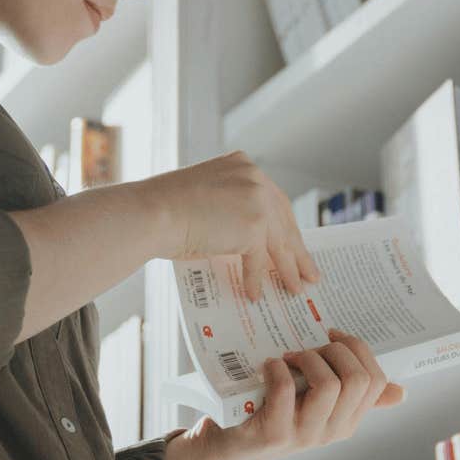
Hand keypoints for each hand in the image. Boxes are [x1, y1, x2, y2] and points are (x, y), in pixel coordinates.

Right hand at [135, 151, 320, 299]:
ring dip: (288, 269)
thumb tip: (250, 244)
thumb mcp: (206, 200)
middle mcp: (254, 177)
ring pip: (278, 241)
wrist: (151, 213)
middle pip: (283, 220)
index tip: (294, 244)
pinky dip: (256, 279)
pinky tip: (254, 294)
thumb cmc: (165, 210)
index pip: (273, 200)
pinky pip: (260, 258)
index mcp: (243, 165)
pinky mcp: (253, 225)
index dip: (285, 226)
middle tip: (308, 271)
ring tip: (294, 289)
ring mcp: (256, 199)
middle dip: (296, 250)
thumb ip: (230, 212)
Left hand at [159, 331, 407, 459]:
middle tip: (309, 350)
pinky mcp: (275, 433)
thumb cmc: (275, 413)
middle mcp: (333, 430)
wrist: (231, 443)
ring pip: (329, 384)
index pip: (376, 381)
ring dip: (307, 358)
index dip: (358, 349)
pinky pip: (286, 388)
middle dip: (335, 351)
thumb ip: (355, 395)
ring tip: (289, 359)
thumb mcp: (319, 405)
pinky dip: (277, 368)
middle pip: (358, 380)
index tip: (333, 336)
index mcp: (349, 420)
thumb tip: (401, 392)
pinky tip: (268, 366)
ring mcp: (305, 435)